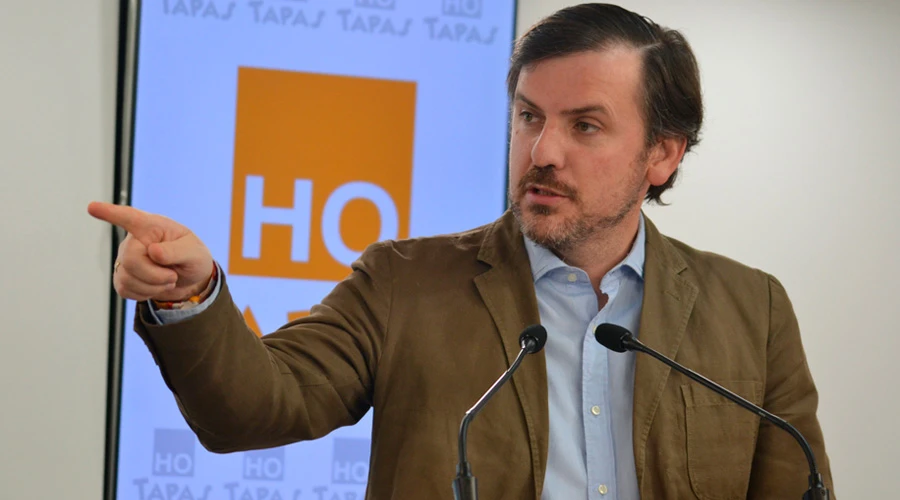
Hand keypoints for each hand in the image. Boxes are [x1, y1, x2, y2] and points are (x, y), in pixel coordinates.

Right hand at [88, 201, 214, 301]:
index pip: (129, 217)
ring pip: (127, 278)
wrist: (190, 280)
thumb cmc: (192, 258)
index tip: (92, 207)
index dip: (110, 213)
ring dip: (153, 287)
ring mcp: (125, 258)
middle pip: (131, 260)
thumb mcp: (195, 253)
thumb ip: (177, 251)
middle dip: (155, 276)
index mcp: (152, 227)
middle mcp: (134, 240)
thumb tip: (153, 251)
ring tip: (167, 280)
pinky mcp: (122, 276)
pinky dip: (145, 294)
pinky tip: (155, 286)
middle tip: (172, 276)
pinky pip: (125, 290)